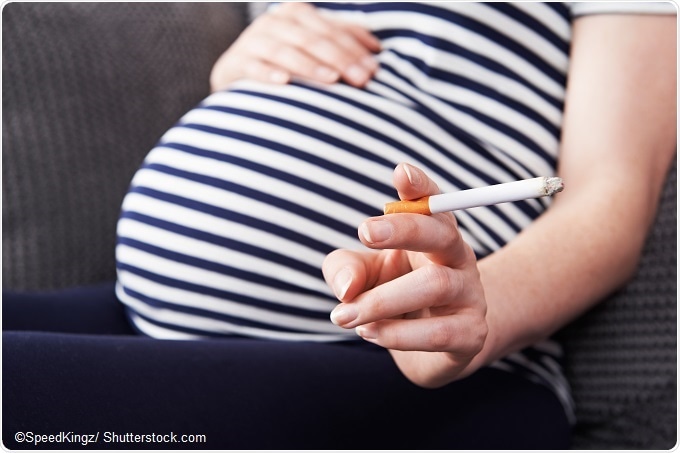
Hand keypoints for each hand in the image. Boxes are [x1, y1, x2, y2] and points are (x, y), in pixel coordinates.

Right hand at [210, 2, 380, 91]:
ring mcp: (253, 41)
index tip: (375, 69)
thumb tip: (377, 49)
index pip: (331, 29)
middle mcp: (274, 22)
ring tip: (332, 80)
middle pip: (313, 40)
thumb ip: (340, 40)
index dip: (354, 48)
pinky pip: (253, 67)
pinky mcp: (235, 63)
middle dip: (340, 59)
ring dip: (310, 66)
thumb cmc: (285, 62)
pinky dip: (268, 74)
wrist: (237, 75)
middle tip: (362, 80)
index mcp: (296, 13)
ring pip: (285, 51)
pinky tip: (283, 82)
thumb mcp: (311, 46)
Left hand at [322, 163, 487, 387]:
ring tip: (345, 316)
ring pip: (436, 285)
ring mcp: (470, 294)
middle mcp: (456, 258)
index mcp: (432, 234)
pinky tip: (370, 334)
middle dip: (404, 229)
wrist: (432, 351)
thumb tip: (347, 288)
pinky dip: (398, 334)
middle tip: (365, 231)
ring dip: (382, 300)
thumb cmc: (393, 298)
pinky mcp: (472, 333)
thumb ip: (346, 269)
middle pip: (441, 234)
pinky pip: (439, 332)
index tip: (401, 173)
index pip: (432, 203)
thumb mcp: (361, 276)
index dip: (421, 187)